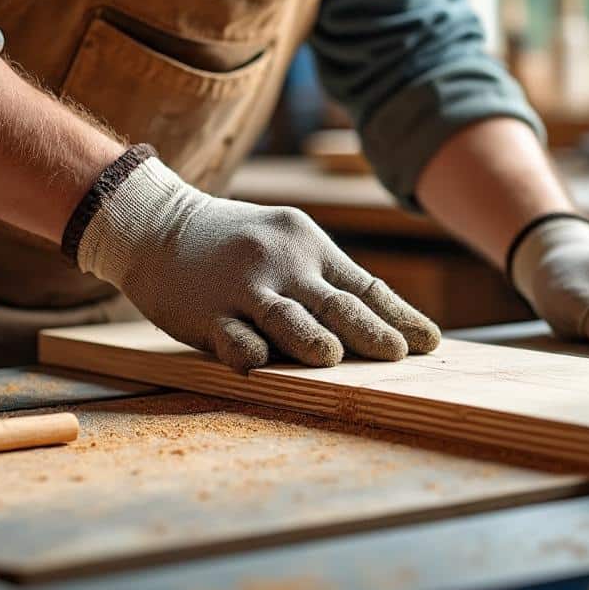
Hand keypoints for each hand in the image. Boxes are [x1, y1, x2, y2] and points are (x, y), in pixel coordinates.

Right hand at [77, 157, 440, 370]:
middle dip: (370, 331)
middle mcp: (281, 263)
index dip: (398, 316)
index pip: (364, 286)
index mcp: (309, 245)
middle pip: (335, 303)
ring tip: (333, 359)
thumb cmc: (236, 246)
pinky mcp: (206, 312)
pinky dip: (246, 349)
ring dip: (311, 339)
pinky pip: (231, 336)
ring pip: (285, 316)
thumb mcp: (286, 246)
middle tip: (399, 355)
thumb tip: (384, 325)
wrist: (158, 225)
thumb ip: (325, 283)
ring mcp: (242, 287)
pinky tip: (260, 363)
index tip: (430, 342)